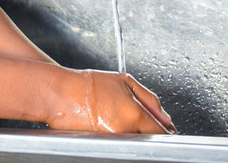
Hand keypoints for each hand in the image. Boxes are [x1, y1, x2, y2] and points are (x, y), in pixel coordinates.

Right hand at [48, 70, 175, 133]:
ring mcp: (113, 141)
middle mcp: (125, 131)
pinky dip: (120, 137)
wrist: (60, 93)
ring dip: (135, 134)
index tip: (166, 129)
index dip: (166, 130)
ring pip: (135, 143)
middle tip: (143, 122)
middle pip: (150, 141)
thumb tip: (165, 117)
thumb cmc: (88, 85)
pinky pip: (119, 145)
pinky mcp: (101, 146)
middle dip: (151, 133)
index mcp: (134, 114)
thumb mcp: (125, 81)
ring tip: (120, 119)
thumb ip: (150, 99)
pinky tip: (110, 124)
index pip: (162, 132)